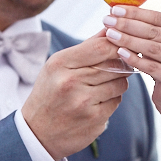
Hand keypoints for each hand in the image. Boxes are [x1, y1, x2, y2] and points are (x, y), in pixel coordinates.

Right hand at [21, 31, 128, 159]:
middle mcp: (71, 82)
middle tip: (118, 64)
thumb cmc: (50, 92)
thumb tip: (112, 27)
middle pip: (114, 64)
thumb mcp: (58, 65)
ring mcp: (84, 103)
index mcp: (61, 63)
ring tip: (103, 84)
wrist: (37, 133)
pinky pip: (117, 101)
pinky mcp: (95, 120)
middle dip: (121, 63)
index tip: (123, 44)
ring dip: (118, 82)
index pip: (101, 46)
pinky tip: (98, 100)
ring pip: (120, 83)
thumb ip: (87, 47)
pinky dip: (112, 99)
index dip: (118, 43)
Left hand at [102, 6, 160, 114]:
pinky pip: (153, 67)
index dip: (136, 13)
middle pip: (156, 32)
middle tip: (108, 20)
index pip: (160, 17)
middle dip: (128, 25)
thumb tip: (118, 11)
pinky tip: (120, 52)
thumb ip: (148, 29)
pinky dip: (134, 59)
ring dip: (129, 40)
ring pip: (153, 48)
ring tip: (110, 35)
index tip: (114, 9)